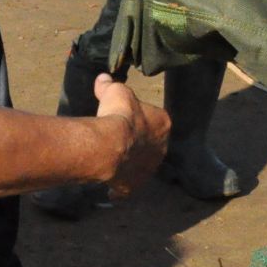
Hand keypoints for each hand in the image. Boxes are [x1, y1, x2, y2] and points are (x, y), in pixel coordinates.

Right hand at [94, 73, 169, 198]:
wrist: (109, 145)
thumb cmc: (117, 114)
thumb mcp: (115, 91)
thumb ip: (110, 85)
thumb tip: (103, 78)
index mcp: (164, 123)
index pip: (156, 118)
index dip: (140, 117)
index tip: (126, 116)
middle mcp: (162, 148)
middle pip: (150, 144)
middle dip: (138, 141)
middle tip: (119, 137)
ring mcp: (148, 169)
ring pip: (141, 166)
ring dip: (131, 163)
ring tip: (113, 159)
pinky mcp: (133, 185)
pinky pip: (127, 188)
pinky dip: (120, 188)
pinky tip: (111, 189)